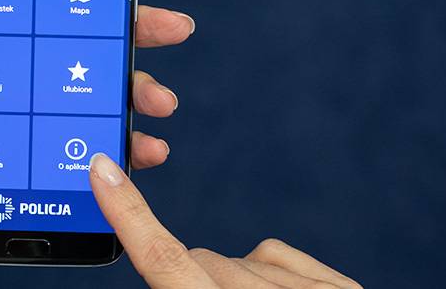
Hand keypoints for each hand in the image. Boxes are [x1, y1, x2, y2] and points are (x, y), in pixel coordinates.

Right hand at [89, 153, 361, 288]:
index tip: (103, 169)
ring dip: (228, 284)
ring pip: (234, 259)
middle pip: (197, 259)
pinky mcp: (341, 288)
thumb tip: (166, 271)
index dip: (129, 214)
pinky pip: (274, 255)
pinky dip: (263, 275)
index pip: (166, 260)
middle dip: (190, 282)